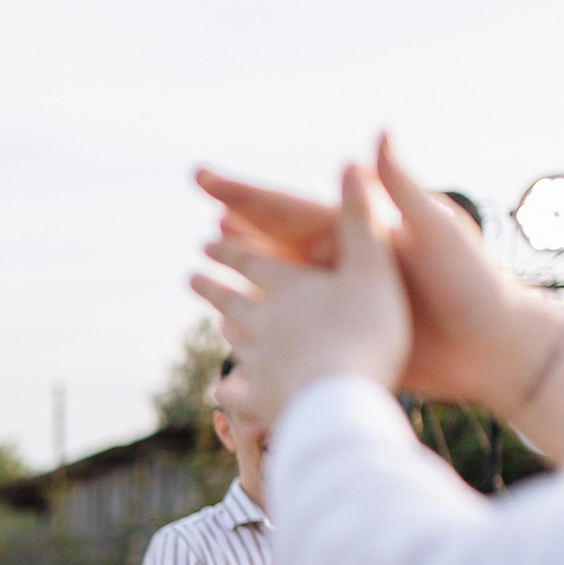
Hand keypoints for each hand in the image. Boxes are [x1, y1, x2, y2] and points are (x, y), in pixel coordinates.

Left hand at [192, 162, 409, 423]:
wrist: (337, 397)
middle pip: (229, 300)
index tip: (206, 241)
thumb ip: (361, 219)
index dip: (229, 250)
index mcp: (285, 286)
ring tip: (219, 326)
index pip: (250, 262)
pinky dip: (229, 391)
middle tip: (191, 278)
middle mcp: (260, 321)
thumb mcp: (372, 267)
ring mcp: (255, 363)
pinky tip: (223, 394)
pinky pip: (236, 394)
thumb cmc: (364, 331)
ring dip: (224, 330)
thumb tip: (354, 163)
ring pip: (233, 342)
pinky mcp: (257, 401)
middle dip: (211, 285)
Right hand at [199, 136, 563, 412]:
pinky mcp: (353, 339)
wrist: (496, 348)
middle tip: (200, 236)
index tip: (204, 182)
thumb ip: (400, 188)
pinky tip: (243, 339)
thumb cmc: (474, 283)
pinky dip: (268, 331)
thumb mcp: (437, 230)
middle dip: (237, 237)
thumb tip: (376, 136)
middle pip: (276, 246)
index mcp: (359, 233)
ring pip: (281, 291)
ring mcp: (346, 304)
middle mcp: (346, 264)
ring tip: (208, 286)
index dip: (243, 197)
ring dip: (245, 286)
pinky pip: (297, 333)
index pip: (287, 208)